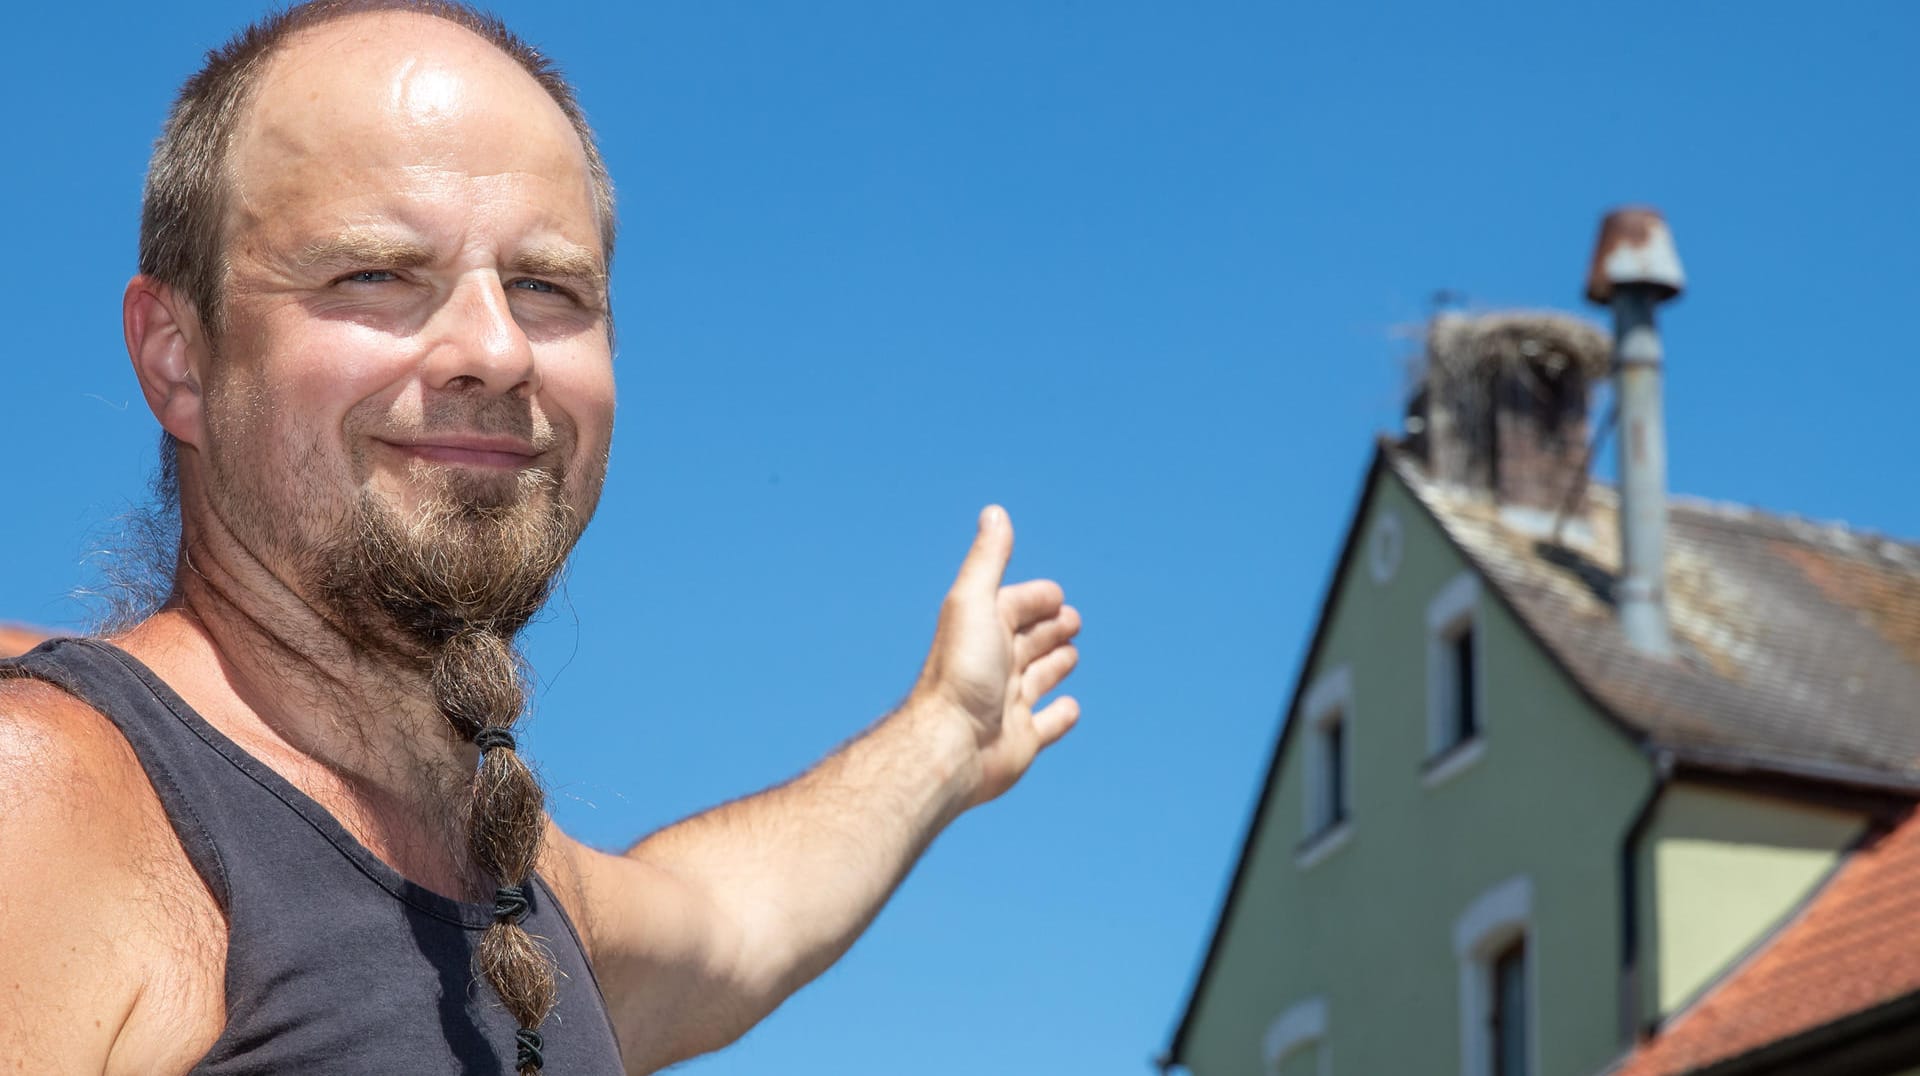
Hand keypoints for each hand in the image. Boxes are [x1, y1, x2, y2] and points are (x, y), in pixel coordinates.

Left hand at [913, 505, 1080, 806]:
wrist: (950, 746)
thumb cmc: (961, 672)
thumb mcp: (974, 603)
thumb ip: (987, 561)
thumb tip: (995, 512)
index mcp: (982, 632)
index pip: (1014, 607)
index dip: (1036, 598)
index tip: (1057, 594)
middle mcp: (993, 667)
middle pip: (1027, 640)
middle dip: (1049, 627)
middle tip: (1073, 619)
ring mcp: (1007, 706)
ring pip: (1037, 678)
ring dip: (1054, 664)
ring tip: (1071, 653)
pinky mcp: (1020, 741)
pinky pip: (1046, 726)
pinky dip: (1060, 716)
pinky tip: (1071, 708)